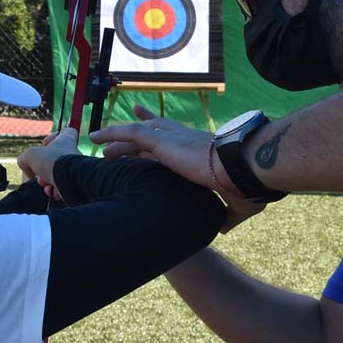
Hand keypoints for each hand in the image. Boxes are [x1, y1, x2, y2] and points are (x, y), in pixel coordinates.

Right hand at [17, 128, 78, 194]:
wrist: (69, 180)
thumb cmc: (52, 161)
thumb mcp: (30, 155)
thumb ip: (25, 159)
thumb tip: (28, 170)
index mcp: (67, 140)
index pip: (66, 131)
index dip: (53, 136)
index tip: (44, 144)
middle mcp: (74, 153)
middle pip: (56, 157)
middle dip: (44, 166)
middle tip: (39, 171)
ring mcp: (76, 168)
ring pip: (58, 173)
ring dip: (47, 180)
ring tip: (44, 183)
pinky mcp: (76, 182)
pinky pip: (63, 186)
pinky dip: (55, 190)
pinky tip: (51, 191)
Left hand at [91, 106, 266, 231]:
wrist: (244, 170)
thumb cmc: (245, 185)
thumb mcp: (235, 203)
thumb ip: (226, 215)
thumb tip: (223, 228)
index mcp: (201, 150)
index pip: (180, 139)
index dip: (167, 132)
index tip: (159, 125)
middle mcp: (185, 139)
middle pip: (157, 127)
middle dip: (143, 121)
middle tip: (132, 114)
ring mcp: (174, 139)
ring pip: (139, 134)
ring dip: (119, 138)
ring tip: (98, 141)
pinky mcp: (164, 143)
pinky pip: (132, 134)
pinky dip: (114, 133)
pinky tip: (97, 138)